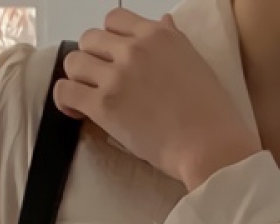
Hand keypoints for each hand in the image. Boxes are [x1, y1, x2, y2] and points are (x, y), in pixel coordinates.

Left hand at [55, 9, 261, 189]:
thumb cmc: (213, 115)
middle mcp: (134, 49)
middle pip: (90, 39)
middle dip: (92, 59)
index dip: (110, 39)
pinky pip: (67, 91)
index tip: (114, 59)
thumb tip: (164, 22)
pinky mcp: (104, 105)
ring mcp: (117, 76)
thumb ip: (175, 42)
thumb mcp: (198, 65)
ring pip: (74, 62)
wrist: (211, 147)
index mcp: (158, 35)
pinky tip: (74, 111)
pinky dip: (65, 100)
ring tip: (87, 97)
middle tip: (101, 83)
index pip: (115, 19)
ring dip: (78, 79)